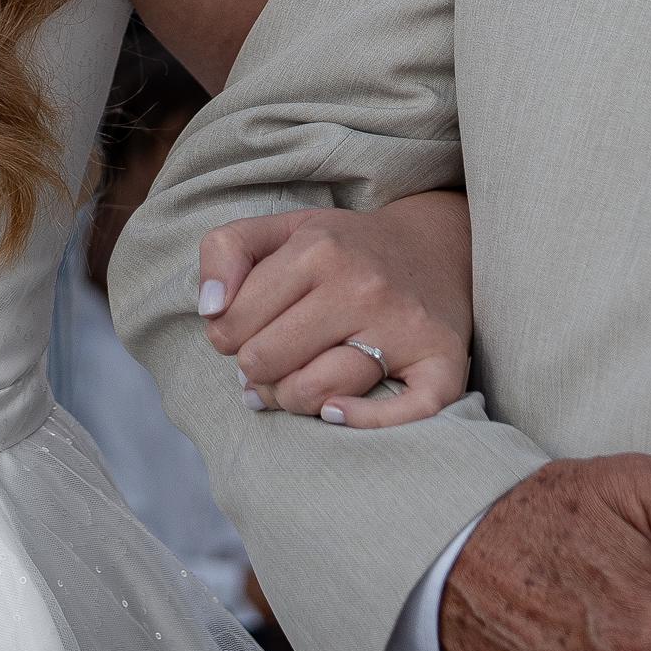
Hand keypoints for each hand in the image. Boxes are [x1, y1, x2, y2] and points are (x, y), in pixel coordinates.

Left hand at [198, 195, 471, 426]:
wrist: (437, 248)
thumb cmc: (345, 248)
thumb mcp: (282, 228)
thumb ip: (226, 249)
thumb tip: (210, 310)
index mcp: (318, 249)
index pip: (231, 323)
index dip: (226, 336)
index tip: (247, 332)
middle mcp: (362, 286)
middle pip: (265, 361)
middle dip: (255, 370)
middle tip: (269, 362)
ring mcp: (403, 327)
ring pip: (316, 392)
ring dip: (292, 399)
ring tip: (294, 384)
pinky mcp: (441, 363)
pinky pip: (399, 413)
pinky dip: (360, 421)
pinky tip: (335, 412)